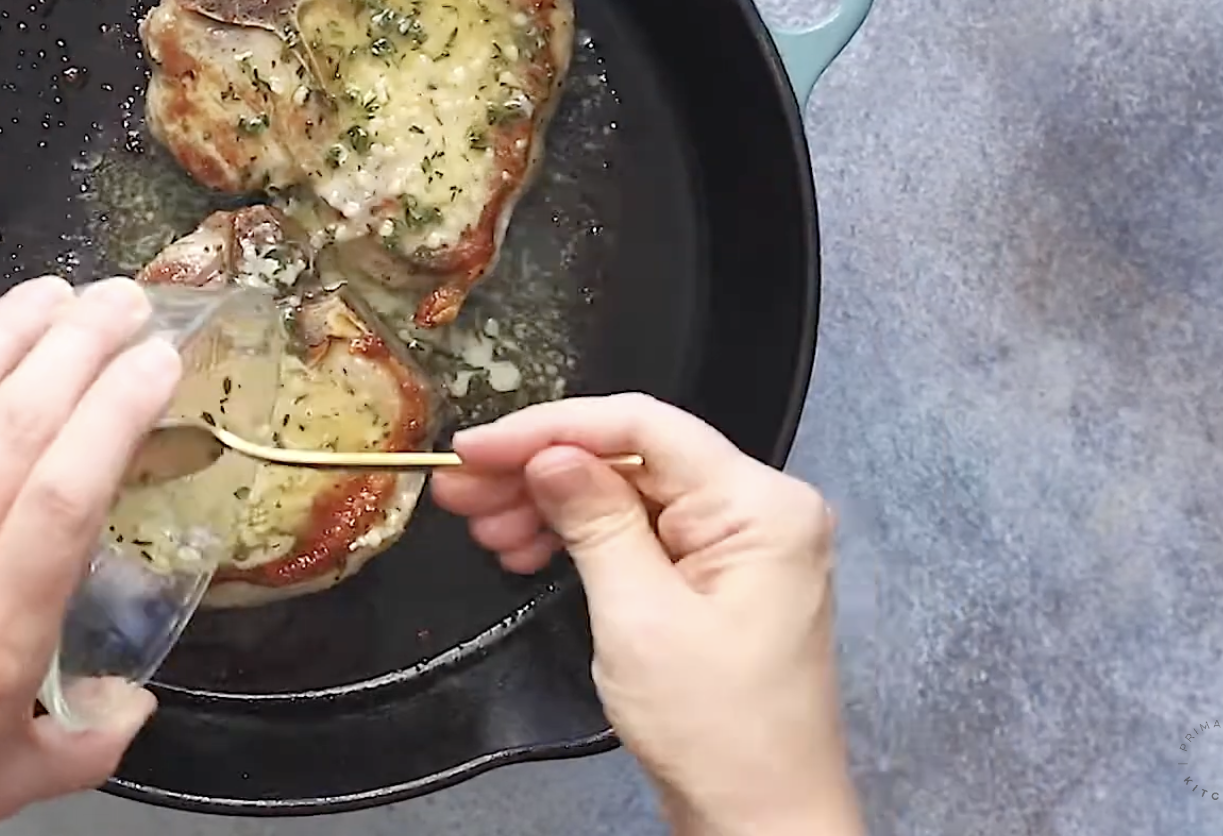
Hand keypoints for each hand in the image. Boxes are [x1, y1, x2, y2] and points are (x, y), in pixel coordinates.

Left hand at [0, 276, 182, 835]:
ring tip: (53, 296)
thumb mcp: (12, 782)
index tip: (155, 361)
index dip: (116, 408)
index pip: (65, 490)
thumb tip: (134, 698)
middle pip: (12, 424)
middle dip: (78, 345)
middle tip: (125, 304)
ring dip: (4, 331)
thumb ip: (92, 736)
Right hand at [434, 395, 861, 835]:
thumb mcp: (637, 616)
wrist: (761, 819)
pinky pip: (642, 532)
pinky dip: (581, 537)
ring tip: (484, 529)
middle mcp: (760, 509)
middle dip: (540, 469)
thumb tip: (548, 455)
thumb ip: (594, 520)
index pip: (643, 426)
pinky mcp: (718, 577)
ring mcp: (741, 544)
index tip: (477, 447)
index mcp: (759, 505)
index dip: (549, 428)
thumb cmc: (718, 732)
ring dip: (551, 505)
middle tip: (461, 489)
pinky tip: (527, 551)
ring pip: (629, 493)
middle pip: (632, 457)